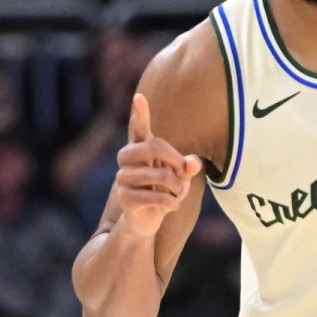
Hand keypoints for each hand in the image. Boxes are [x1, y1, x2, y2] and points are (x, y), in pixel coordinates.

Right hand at [116, 93, 201, 235]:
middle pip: (155, 145)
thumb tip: (193, 163)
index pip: (139, 127)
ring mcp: (123, 177)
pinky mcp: (124, 198)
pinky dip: (172, 203)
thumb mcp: (181, 177)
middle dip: (176, 160)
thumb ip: (187, 167)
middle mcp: (127, 159)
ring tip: (178, 194)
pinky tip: (170, 206)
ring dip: (178, 188)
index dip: (140, 113)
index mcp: (140, 148)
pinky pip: (157, 197)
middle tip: (183, 173)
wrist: (147, 219)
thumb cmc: (165, 190)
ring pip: (161, 175)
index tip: (140, 96)